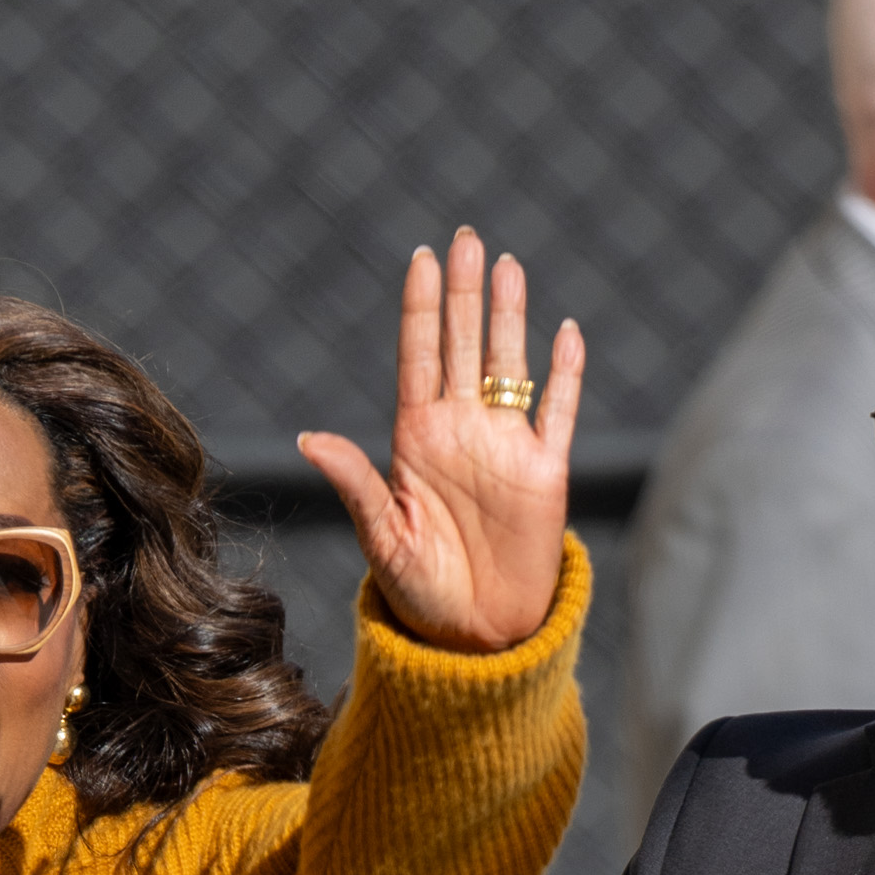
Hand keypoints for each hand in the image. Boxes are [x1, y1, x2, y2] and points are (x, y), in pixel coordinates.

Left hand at [300, 228, 582, 653]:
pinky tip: (565, 332)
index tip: (421, 259)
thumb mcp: (383, 538)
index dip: (421, 309)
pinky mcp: (544, 471)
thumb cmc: (420, 594)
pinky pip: (557, 410)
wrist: (474, 637)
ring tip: (506, 264)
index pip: (418, 359)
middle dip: (464, 293)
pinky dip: (565, 373)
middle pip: (462, 345)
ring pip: (508, 364)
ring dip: (509, 315)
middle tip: (465, 238)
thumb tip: (310, 437)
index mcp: (415, 441)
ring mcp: (505, 447)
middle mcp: (460, 432)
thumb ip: (355, 483)